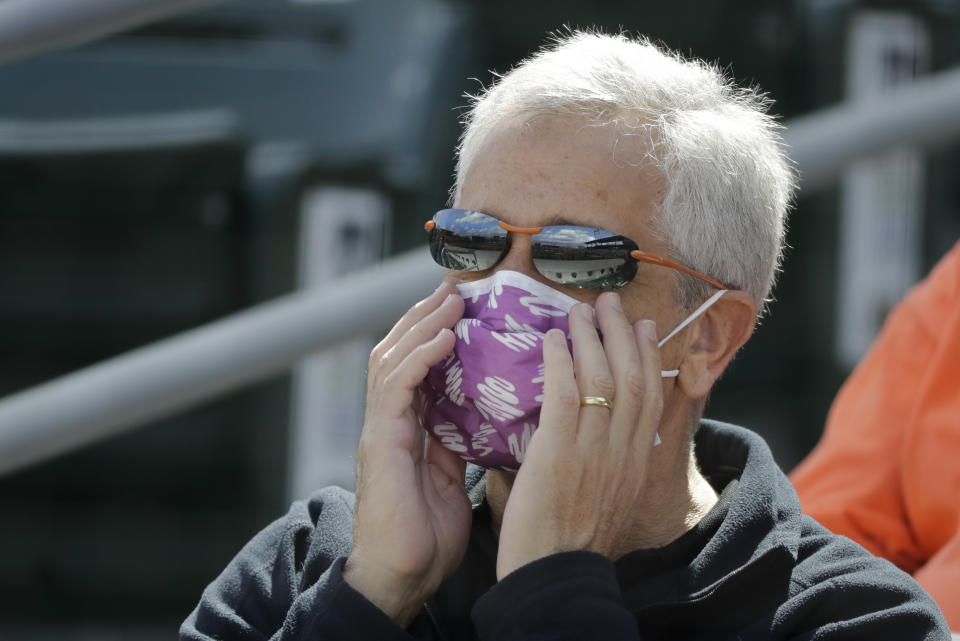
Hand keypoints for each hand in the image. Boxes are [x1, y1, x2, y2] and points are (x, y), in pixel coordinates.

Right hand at [343, 281, 472, 625]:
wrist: (399, 578)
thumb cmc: (424, 537)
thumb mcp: (450, 480)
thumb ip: (455, 444)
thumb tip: (479, 418)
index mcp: (405, 429)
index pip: (416, 366)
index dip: (435, 333)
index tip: (464, 307)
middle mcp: (388, 421)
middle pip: (398, 351)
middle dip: (426, 316)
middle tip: (457, 287)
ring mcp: (380, 428)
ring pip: (393, 358)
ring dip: (423, 324)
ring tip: (453, 299)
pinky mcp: (380, 440)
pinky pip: (397, 385)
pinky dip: (420, 356)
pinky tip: (444, 336)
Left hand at [495, 291, 662, 578]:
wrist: (554, 577)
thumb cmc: (572, 541)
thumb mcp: (612, 498)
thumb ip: (613, 462)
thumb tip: (608, 431)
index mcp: (639, 462)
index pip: (653, 395)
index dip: (650, 355)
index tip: (643, 327)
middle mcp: (624, 452)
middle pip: (633, 376)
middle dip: (622, 333)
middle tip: (610, 303)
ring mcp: (594, 451)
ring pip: (602, 378)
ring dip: (590, 337)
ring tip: (578, 311)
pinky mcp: (559, 454)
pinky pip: (565, 395)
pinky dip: (561, 362)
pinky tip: (552, 340)